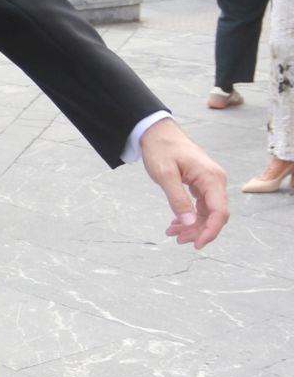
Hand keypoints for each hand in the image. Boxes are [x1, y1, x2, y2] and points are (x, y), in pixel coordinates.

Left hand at [138, 118, 227, 248]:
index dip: (211, 231)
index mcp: (211, 178)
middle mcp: (216, 181)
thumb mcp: (165, 175)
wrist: (157, 132)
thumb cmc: (161, 149)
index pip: (220, 212)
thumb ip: (178, 199)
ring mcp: (210, 182)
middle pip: (215, 215)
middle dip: (198, 231)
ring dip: (192, 226)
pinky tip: (176, 224)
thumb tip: (189, 223)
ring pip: (207, 212)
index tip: (197, 244)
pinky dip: (189, 216)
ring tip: (172, 234)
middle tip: (177, 240)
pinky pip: (201, 205)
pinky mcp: (202, 183)